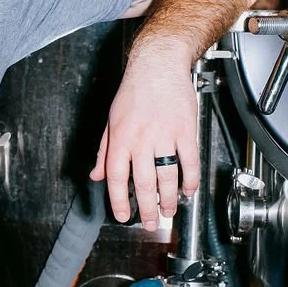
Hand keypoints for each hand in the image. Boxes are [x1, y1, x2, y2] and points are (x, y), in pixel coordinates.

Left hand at [89, 44, 198, 230]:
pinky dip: (190, 179)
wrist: (158, 64)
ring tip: (168, 211)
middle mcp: (141, 139)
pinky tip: (188, 191)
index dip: (119, 201)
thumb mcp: (111, 121)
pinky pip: (189, 161)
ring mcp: (165, 135)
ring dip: (168, 199)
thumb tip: (96, 175)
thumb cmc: (134, 90)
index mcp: (120, 138)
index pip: (116, 177)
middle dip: (147, 208)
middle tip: (150, 222)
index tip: (123, 215)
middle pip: (143, 182)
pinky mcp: (186, 130)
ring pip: (167, 176)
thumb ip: (104, 151)